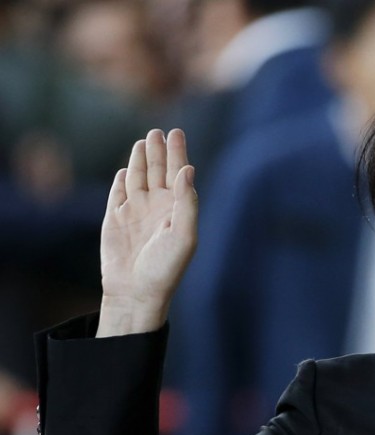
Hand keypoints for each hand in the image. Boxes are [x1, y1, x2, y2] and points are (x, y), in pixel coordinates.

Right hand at [97, 129, 197, 336]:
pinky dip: (122, 181)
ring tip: (144, 140)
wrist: (136, 291)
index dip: (177, 153)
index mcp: (177, 210)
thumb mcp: (184, 235)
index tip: (176, 133)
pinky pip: (118, 194)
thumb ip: (187, 202)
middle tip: (159, 131)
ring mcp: (135, 212)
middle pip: (158, 171)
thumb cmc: (165, 267)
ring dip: (141, 160)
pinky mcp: (114, 218)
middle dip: (159, 151)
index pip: (178, 174)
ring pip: (138, 178)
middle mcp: (157, 208)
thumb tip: (187, 169)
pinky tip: (127, 170)